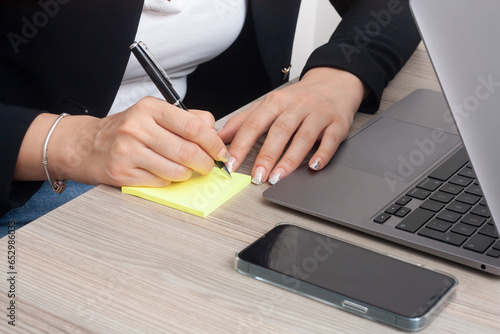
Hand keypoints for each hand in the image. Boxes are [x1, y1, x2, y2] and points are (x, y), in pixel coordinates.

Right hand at [15, 96, 229, 186]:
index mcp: (150, 108)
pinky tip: (163, 172)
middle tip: (208, 166)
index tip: (221, 152)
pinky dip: (169, 180)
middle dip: (205, 163)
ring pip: (177, 170)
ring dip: (188, 174)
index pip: (193, 126)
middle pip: (188, 151)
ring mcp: (128, 151)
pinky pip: (161, 181)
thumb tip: (215, 133)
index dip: (214, 142)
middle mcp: (138, 127)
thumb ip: (187, 120)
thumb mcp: (154, 115)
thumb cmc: (127, 130)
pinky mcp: (123, 173)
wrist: (86, 145)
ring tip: (185, 169)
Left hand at [217, 67, 366, 184]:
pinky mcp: (337, 123)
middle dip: (266, 156)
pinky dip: (322, 154)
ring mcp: (318, 115)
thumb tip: (220, 137)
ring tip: (277, 178)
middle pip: (279, 131)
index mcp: (275, 102)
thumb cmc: (298, 98)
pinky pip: (330, 140)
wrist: (334, 82)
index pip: (254, 124)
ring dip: (290, 160)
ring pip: (303, 137)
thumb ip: (244, 121)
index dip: (241, 145)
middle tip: (256, 176)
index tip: (231, 164)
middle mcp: (296, 107)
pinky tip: (314, 167)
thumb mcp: (269, 104)